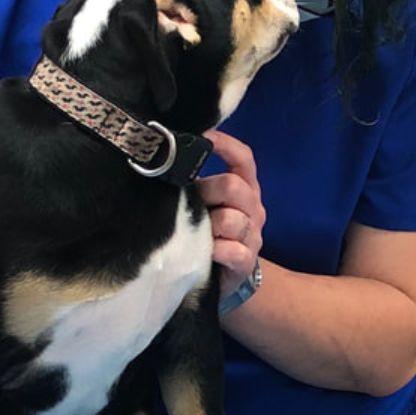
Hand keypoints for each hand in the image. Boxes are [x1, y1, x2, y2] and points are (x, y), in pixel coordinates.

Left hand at [199, 130, 264, 299]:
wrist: (221, 277)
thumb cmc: (207, 232)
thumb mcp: (203, 204)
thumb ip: (193, 184)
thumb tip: (162, 160)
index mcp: (245, 188)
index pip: (244, 159)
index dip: (225, 145)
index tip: (202, 137)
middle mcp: (253, 208)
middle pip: (234, 186)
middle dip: (207, 191)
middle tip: (190, 202)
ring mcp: (253, 235)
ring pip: (232, 219)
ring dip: (209, 225)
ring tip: (196, 233)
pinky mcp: (246, 261)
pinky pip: (233, 251)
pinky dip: (216, 250)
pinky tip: (205, 252)